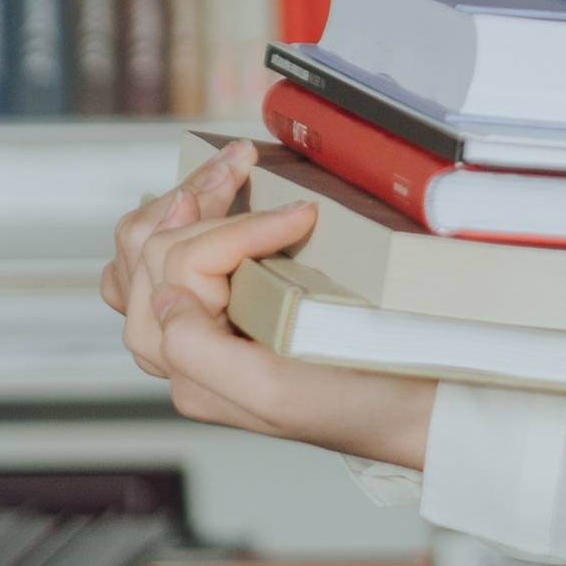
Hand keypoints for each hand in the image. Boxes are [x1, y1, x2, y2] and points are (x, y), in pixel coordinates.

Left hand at [102, 143, 435, 468]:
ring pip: (151, 246)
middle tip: (245, 158)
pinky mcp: (223, 316)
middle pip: (152, 247)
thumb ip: (197, 351)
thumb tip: (166, 295)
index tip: (305, 213)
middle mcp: (183, 351)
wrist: (414, 407)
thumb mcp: (275, 392)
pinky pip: (171, 261)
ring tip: (230, 167)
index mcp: (189, 367)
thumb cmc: (362, 401)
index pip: (182, 266)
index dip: (240, 226)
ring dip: (188, 197)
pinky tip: (209, 202)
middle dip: (201, 193)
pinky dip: (185, 222)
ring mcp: (200, 330)